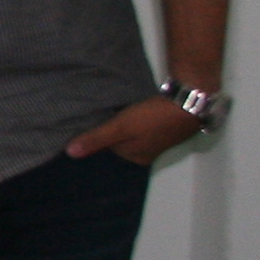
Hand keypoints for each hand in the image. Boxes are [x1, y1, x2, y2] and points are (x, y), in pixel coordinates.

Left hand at [67, 94, 203, 166]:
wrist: (189, 102)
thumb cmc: (153, 118)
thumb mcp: (120, 128)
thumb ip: (96, 139)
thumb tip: (70, 154)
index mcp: (136, 157)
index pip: (108, 146)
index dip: (99, 132)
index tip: (91, 119)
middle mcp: (146, 152)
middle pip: (120, 139)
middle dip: (111, 127)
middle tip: (101, 110)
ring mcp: (157, 139)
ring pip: (130, 131)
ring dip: (124, 120)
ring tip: (113, 106)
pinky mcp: (164, 125)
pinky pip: (142, 122)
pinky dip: (136, 115)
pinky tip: (132, 105)